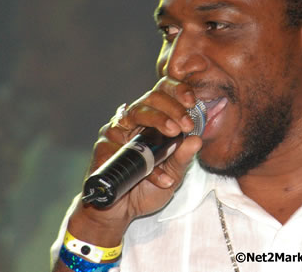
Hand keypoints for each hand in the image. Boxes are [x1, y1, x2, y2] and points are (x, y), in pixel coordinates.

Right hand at [65, 76, 202, 245]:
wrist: (122, 212)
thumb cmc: (147, 187)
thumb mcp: (174, 173)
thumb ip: (184, 156)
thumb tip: (198, 140)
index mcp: (152, 120)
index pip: (163, 93)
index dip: (176, 90)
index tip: (191, 101)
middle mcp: (133, 121)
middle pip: (150, 98)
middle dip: (171, 107)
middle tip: (186, 124)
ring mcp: (116, 131)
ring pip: (135, 113)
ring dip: (157, 119)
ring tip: (174, 132)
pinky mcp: (103, 148)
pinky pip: (125, 148)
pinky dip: (145, 164)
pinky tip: (160, 177)